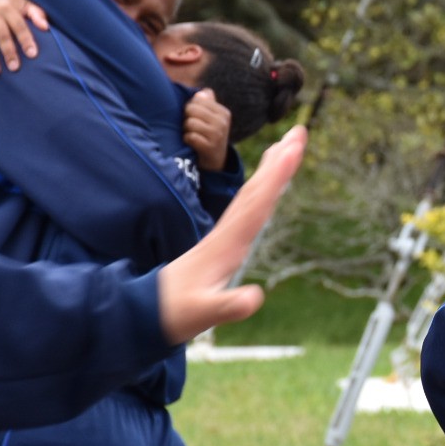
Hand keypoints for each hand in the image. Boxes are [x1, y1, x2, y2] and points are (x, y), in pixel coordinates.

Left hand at [156, 126, 306, 342]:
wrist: (146, 312)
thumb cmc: (176, 313)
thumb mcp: (203, 313)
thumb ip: (228, 306)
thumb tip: (255, 298)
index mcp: (227, 244)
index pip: (256, 205)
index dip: (276, 178)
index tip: (292, 150)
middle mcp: (227, 233)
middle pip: (256, 190)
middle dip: (278, 160)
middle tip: (299, 132)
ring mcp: (225, 235)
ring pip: (252, 194)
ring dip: (271, 169)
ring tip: (287, 145)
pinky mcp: (224, 242)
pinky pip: (248, 207)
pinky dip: (261, 190)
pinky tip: (267, 187)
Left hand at [184, 88, 233, 171]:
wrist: (215, 161)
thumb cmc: (208, 134)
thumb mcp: (212, 118)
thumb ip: (206, 102)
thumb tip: (201, 93)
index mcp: (223, 112)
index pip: (198, 99)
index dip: (190, 106)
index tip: (195, 116)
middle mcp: (222, 122)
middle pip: (191, 109)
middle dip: (186, 118)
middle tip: (191, 126)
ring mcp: (217, 135)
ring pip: (190, 123)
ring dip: (186, 130)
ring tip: (192, 134)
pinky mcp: (210, 147)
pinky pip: (190, 137)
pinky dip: (187, 140)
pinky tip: (192, 143)